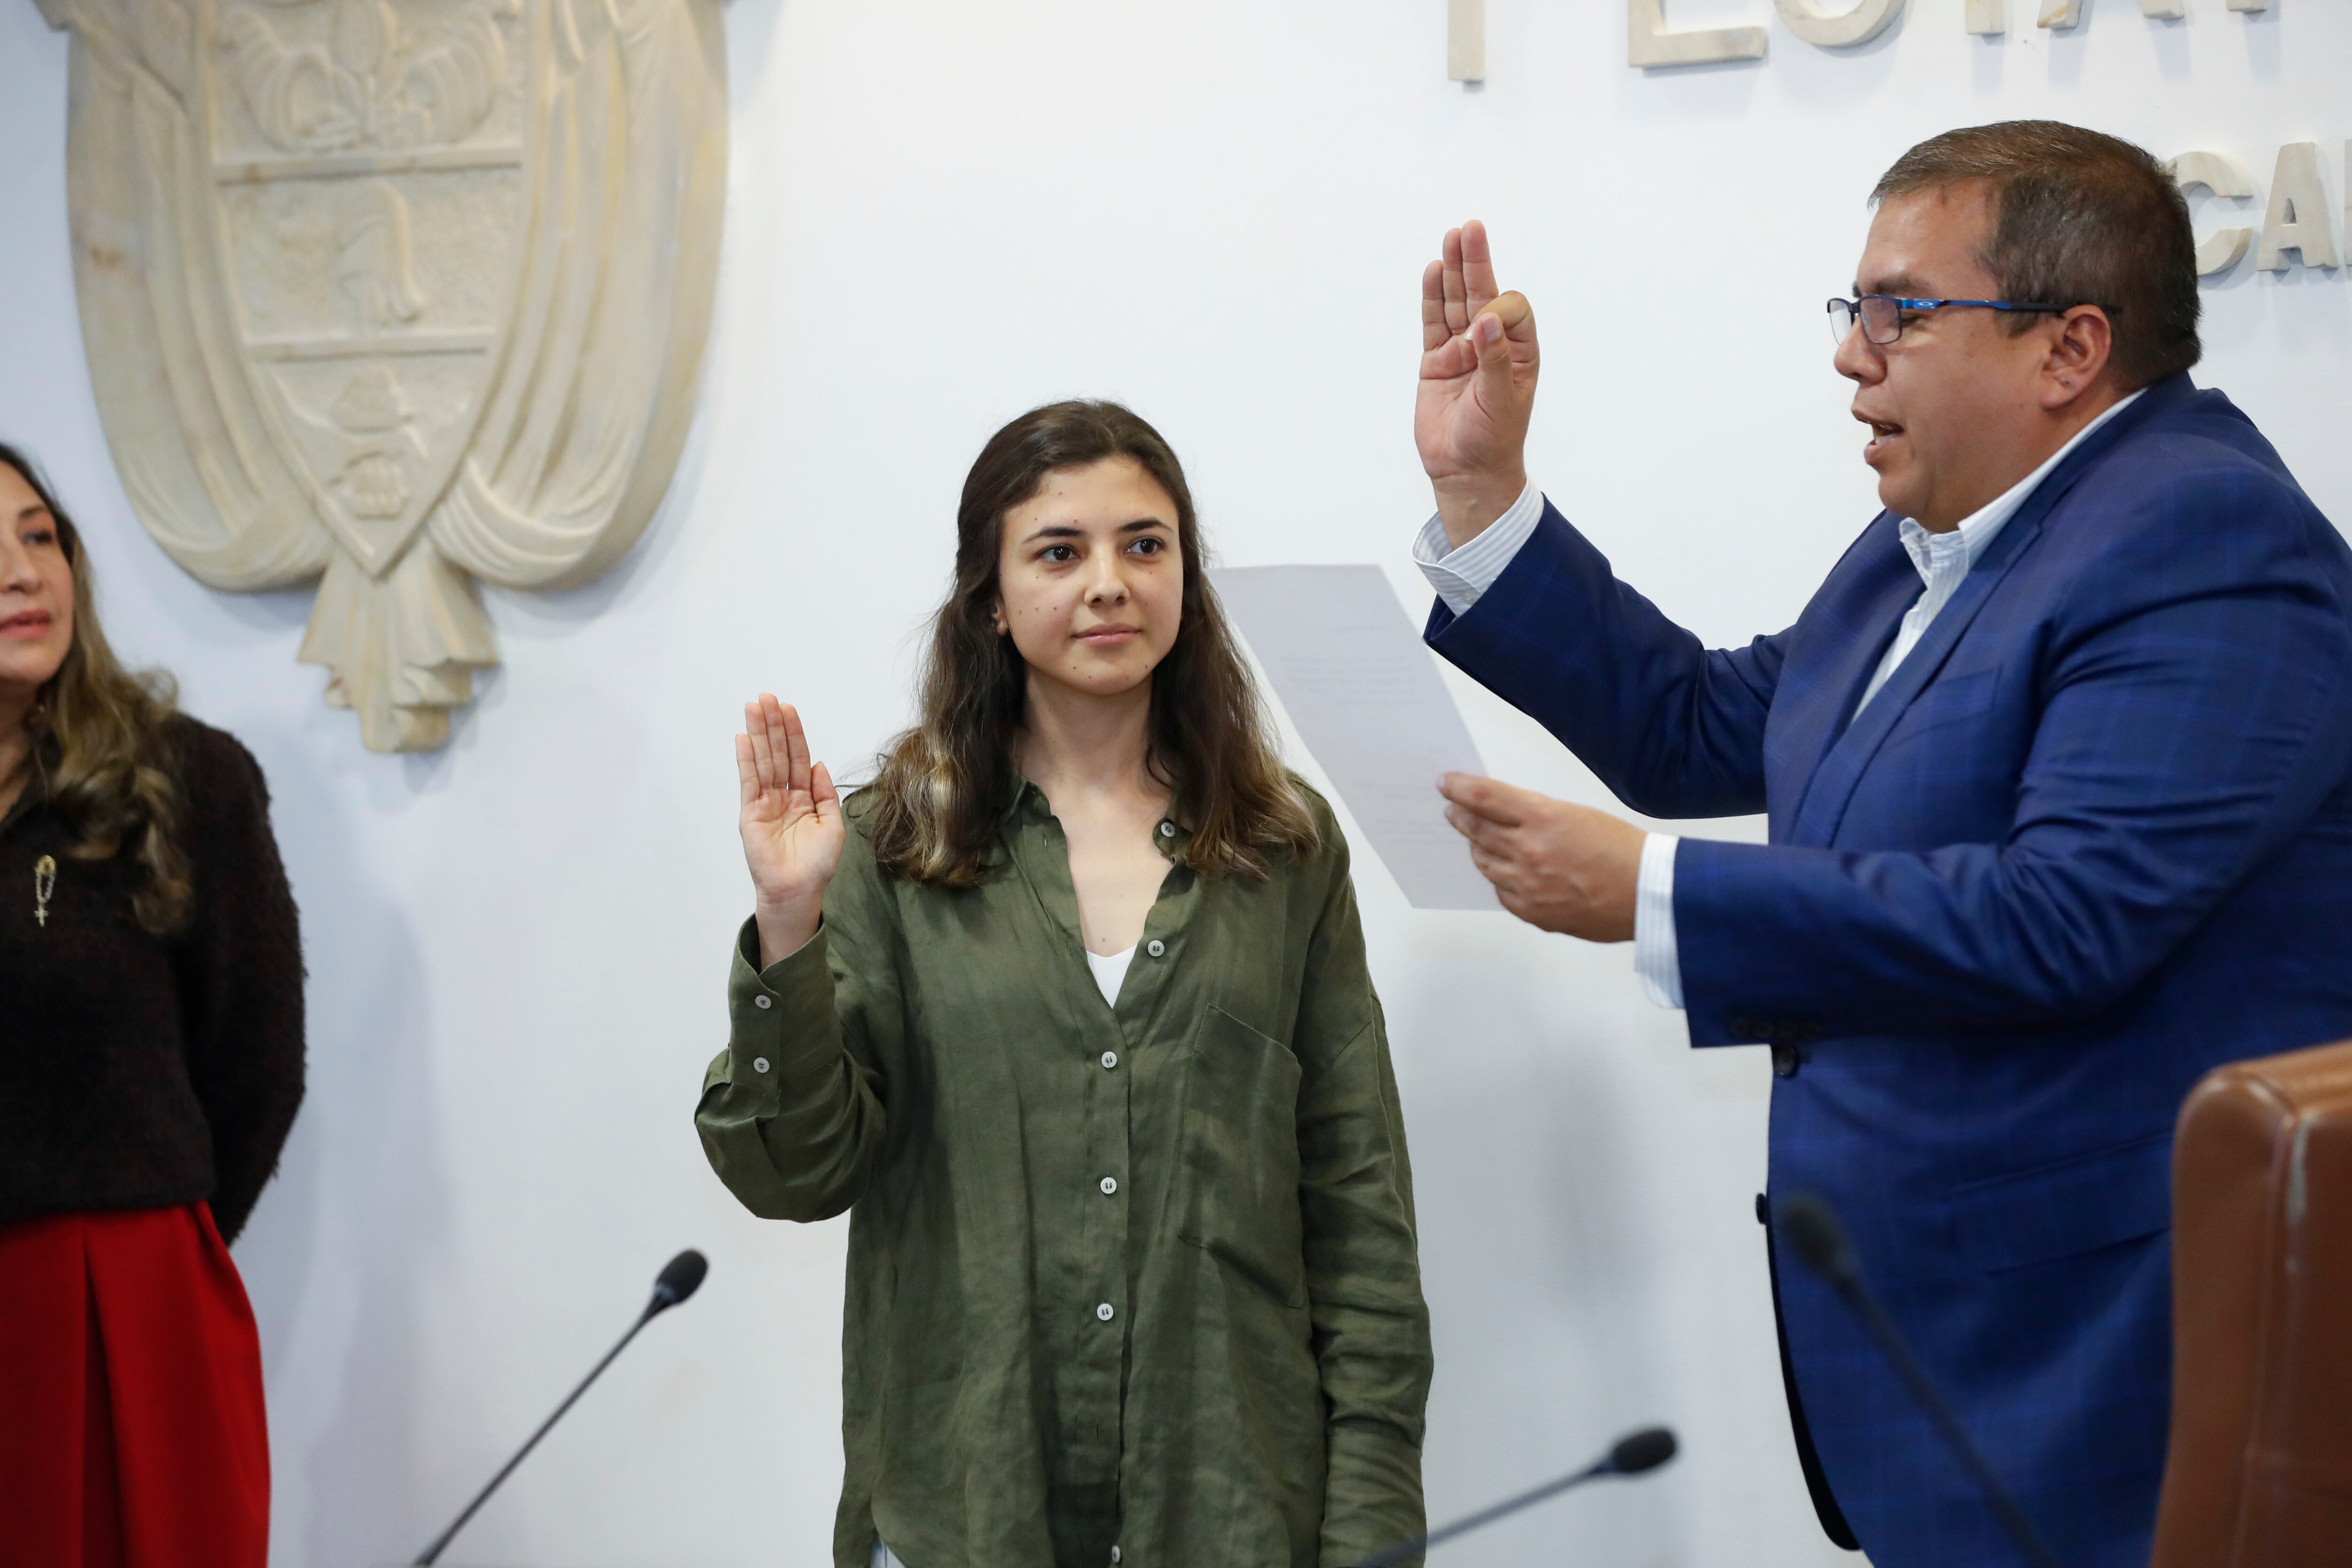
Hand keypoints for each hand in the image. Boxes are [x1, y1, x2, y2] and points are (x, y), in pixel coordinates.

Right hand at [738, 695, 843, 964]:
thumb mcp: (832, 824)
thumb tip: (818, 764)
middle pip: (777, 753)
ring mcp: (764, 803)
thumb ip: (825, 794)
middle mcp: (782, 795)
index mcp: (803, 797)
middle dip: (773, 725)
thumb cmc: (817, 863)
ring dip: (758, 734)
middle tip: (767, 697)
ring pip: (762, 761)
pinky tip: (743, 738)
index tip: (788, 708)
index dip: (794, 733)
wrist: (798, 890)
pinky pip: (748, 781)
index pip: (797, 757)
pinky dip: (746, 760)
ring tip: (754, 707)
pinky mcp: (750, 813)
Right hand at [1415, 220, 1539, 547]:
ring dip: (1452, 272)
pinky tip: (1432, 271)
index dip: (1496, 310)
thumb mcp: (1501, 402)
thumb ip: (1494, 361)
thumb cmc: (1492, 441)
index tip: (1480, 331)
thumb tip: (1486, 321)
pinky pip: (1432, 323)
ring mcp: (1461, 351)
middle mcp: (1491, 345)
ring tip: (1451, 237)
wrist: (1465, 474)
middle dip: (1475, 263)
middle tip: (1469, 229)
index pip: (1511, 311)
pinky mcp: (1435, 362)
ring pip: (1455, 303)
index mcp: (1519, 352)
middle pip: (1482, 294)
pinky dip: (1431, 299)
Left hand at [1440, 774, 1642, 941]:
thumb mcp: (1577, 815)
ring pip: (1485, 864)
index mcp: (1542, 818)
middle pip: (1477, 830)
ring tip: (1476, 842)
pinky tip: (1504, 874)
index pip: (1484, 798)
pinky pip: (1502, 893)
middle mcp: (1528, 851)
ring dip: (1478, 849)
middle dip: (1461, 818)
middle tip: (1452, 812)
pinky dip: (1500, 880)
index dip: (1460, 789)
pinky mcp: (1533, 912)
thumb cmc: (1621, 849)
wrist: (1647, 893)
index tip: (1446, 785)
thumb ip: (1537, 815)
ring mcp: (1527, 885)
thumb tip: (1506, 816)